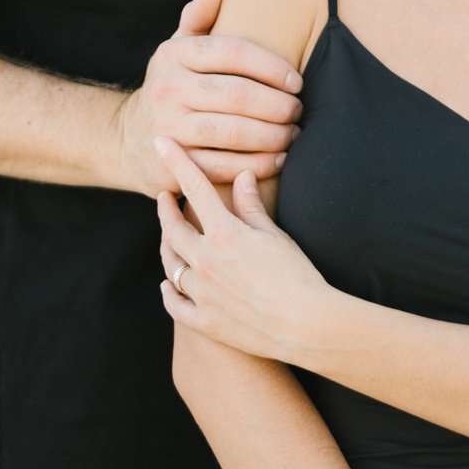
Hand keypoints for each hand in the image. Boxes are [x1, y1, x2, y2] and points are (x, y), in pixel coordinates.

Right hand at [119, 0, 302, 195]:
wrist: (127, 139)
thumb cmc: (171, 87)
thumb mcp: (176, 51)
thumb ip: (197, 20)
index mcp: (174, 55)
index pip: (232, 52)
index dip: (271, 66)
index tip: (296, 81)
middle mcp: (168, 89)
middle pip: (237, 95)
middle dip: (277, 105)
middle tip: (298, 111)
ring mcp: (168, 129)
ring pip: (233, 133)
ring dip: (272, 135)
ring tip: (292, 134)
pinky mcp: (173, 164)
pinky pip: (225, 167)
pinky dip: (258, 165)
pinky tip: (278, 159)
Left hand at [158, 142, 333, 362]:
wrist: (306, 325)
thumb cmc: (298, 275)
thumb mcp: (275, 235)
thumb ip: (252, 206)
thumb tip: (242, 176)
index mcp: (225, 234)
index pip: (194, 188)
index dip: (177, 162)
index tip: (161, 144)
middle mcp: (206, 261)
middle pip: (172, 228)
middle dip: (164, 209)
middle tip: (162, 198)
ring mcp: (202, 293)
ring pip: (170, 264)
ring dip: (166, 246)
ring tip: (167, 236)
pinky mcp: (204, 321)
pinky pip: (175, 304)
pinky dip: (169, 290)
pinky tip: (168, 283)